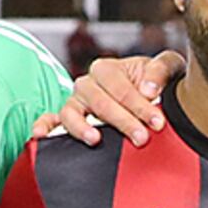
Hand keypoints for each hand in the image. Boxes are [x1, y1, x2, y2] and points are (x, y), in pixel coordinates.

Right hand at [41, 51, 185, 147]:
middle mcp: (87, 84)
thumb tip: (148, 90)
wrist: (152, 96)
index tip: (157, 122)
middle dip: (123, 121)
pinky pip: (51, 120)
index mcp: (108, 69)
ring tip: (95, 139)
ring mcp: (76, 103)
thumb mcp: (167, 68)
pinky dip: (43, 126)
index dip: (140, 105)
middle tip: (142, 138)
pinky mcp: (68, 119)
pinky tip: (40, 136)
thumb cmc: (157, 82)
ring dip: (82, 127)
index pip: (120, 88)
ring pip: (72, 112)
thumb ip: (160, 71)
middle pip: (100, 102)